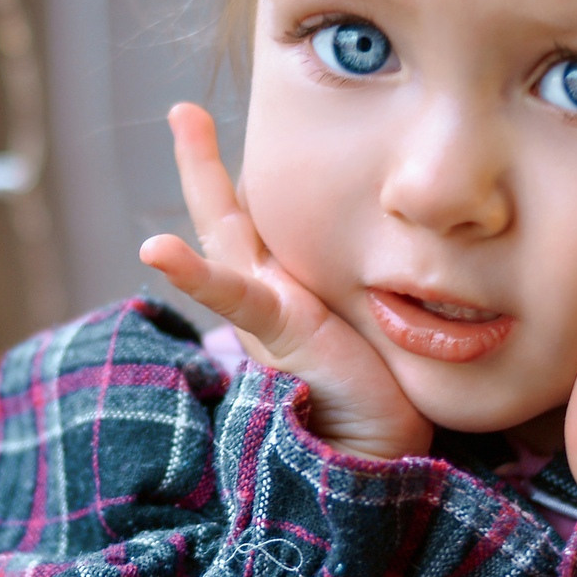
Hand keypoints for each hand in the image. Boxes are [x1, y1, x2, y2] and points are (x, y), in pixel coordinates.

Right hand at [139, 103, 433, 460]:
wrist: (379, 465)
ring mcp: (269, 311)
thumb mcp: (375, 335)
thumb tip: (420, 272)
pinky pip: (231, 292)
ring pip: (228, 232)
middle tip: (184, 111)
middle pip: (230, 220)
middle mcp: (272, 298)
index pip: (265, 232)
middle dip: (205, 165)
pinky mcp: (279, 330)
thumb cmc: (385, 409)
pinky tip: (156, 248)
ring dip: (204, 174)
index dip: (246, 190)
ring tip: (184, 120)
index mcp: (292, 299)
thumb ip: (372, 302)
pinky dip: (193, 271)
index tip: (236, 150)